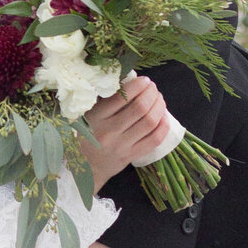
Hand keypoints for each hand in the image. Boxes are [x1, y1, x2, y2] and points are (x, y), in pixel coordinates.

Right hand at [82, 74, 171, 188]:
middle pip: (140, 108)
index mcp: (96, 118)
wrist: (83, 167)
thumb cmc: (84, 136)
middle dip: (151, 94)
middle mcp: (110, 132)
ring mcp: (122, 146)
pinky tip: (164, 116)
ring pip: (150, 122)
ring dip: (159, 106)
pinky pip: (154, 140)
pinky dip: (163, 126)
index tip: (143, 80)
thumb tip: (127, 81)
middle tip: (153, 87)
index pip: (122, 97)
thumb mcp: (86, 116)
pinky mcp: (132, 156)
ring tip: (159, 98)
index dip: (137, 85)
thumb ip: (103, 101)